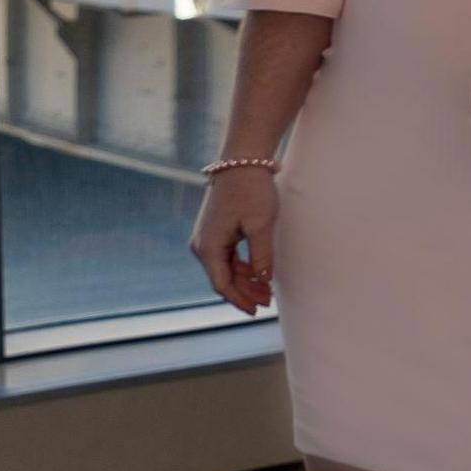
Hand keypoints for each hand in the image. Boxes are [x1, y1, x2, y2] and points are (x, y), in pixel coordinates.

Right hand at [189, 166, 277, 314]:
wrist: (242, 160)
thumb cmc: (251, 191)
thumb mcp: (261, 226)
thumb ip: (261, 257)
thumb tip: (263, 281)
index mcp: (208, 246)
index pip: (222, 285)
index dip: (240, 300)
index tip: (257, 310)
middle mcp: (202, 244)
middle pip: (222, 278)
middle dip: (245, 292)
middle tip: (269, 300)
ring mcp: (207, 237)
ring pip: (225, 269)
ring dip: (245, 280)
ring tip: (267, 289)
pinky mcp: (215, 230)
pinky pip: (227, 256)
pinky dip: (242, 266)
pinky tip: (259, 272)